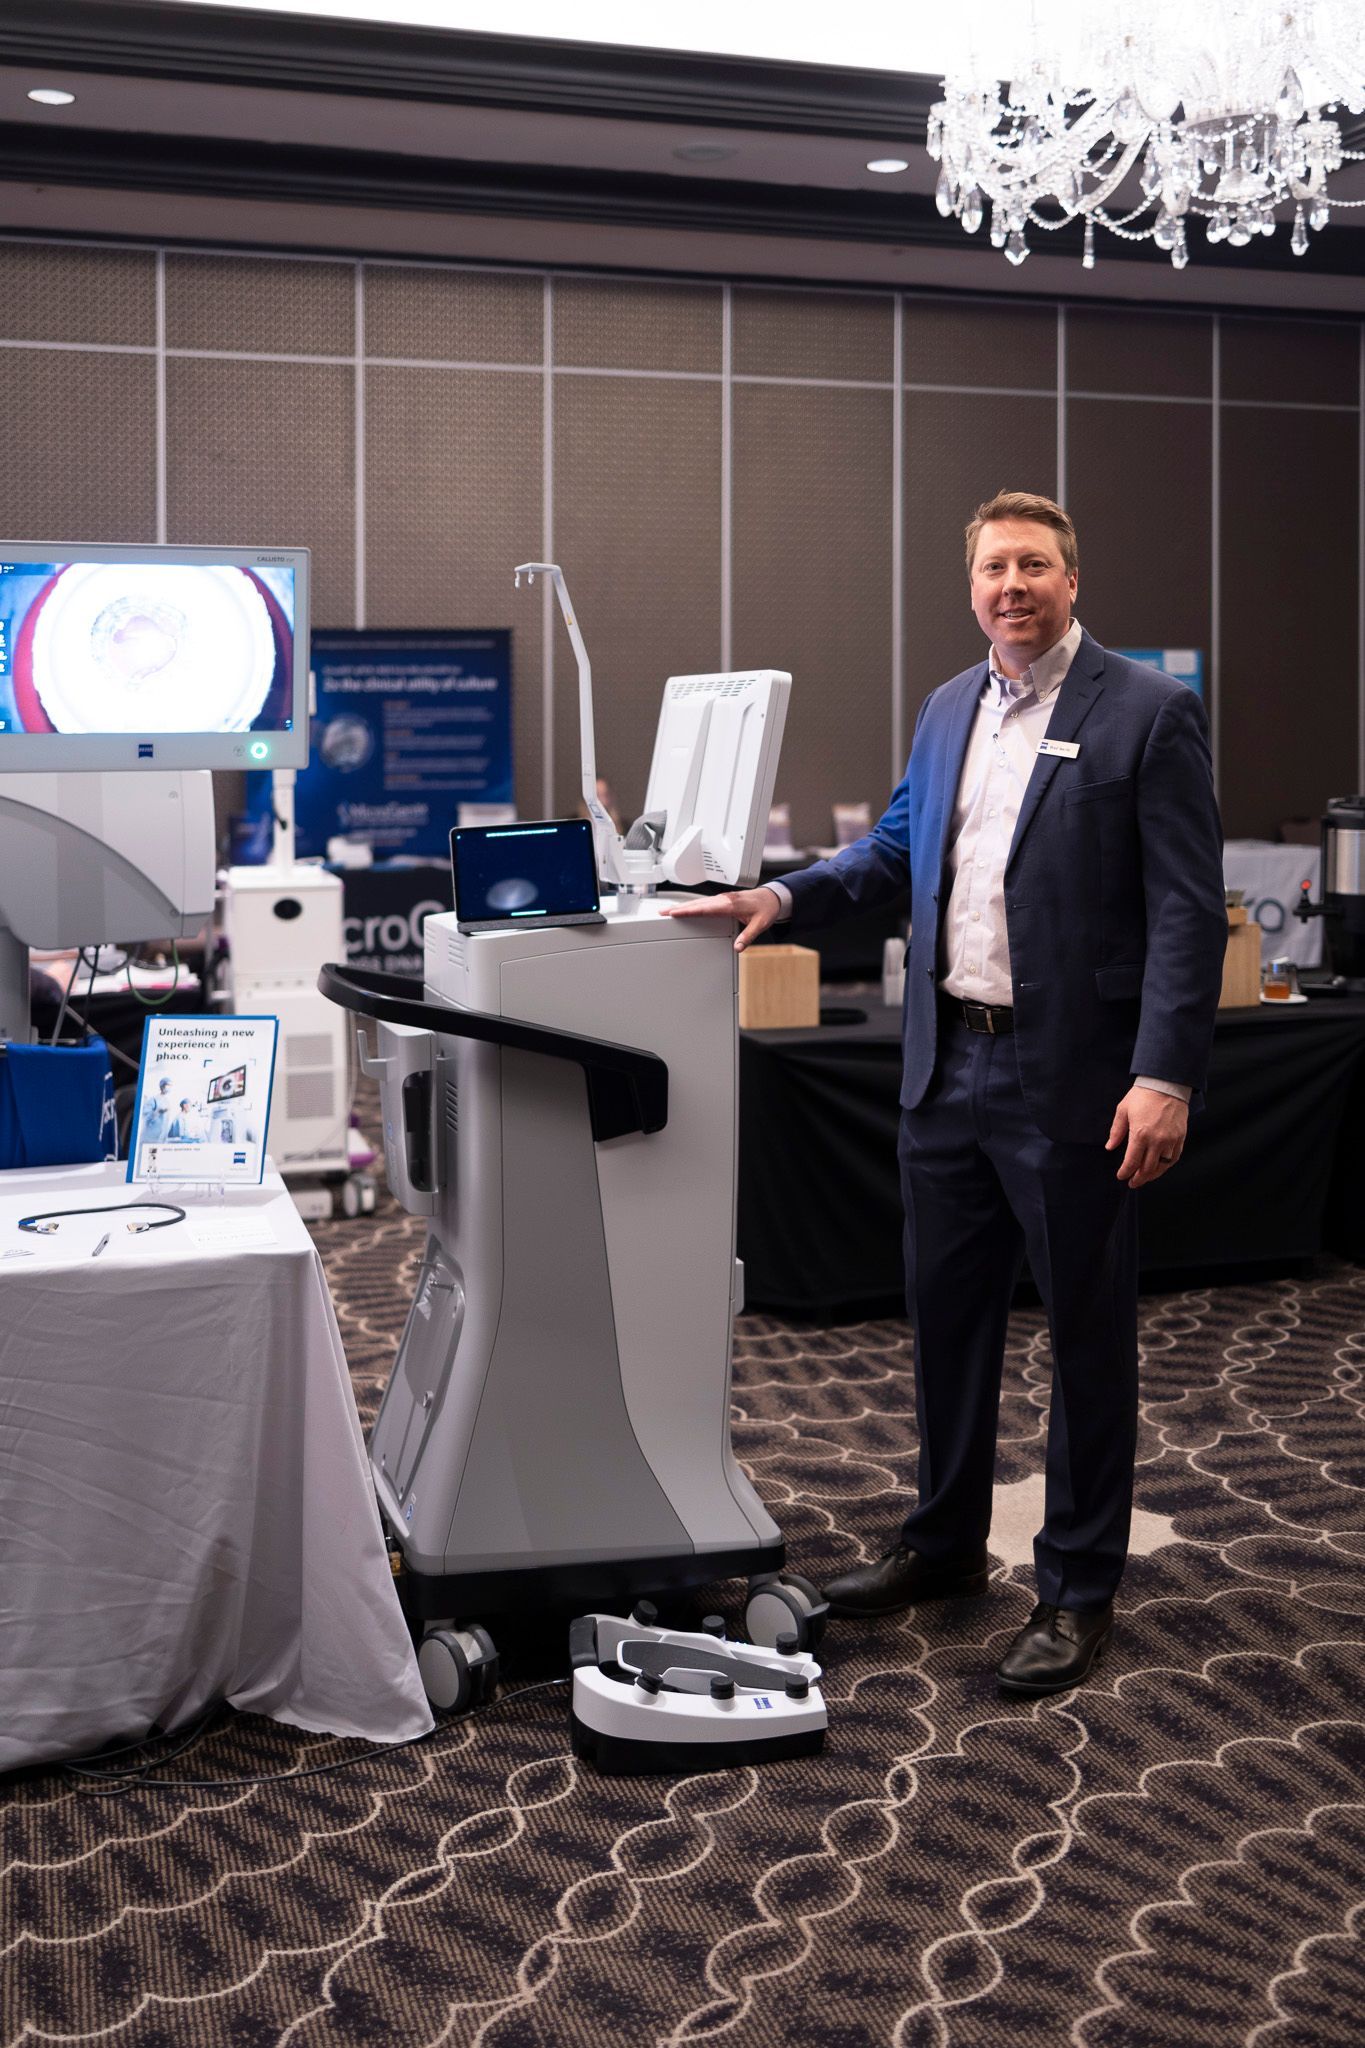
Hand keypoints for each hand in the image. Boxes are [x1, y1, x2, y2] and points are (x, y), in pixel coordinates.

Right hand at [658, 887, 780, 951]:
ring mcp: (723, 899)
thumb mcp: (759, 924)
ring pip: (699, 902)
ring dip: (683, 906)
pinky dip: (693, 905)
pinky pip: (704, 902)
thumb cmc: (766, 909)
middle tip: (662, 912)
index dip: (688, 911)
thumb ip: (748, 936)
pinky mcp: (723, 900)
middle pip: (697, 904)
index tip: (675, 913)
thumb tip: (738, 948)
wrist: (772, 897)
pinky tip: (686, 909)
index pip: (705, 908)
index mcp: (730, 905)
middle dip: (679, 908)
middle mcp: (724, 900)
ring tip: (669, 911)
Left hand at [1106, 1085, 1188, 1187]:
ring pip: (1162, 1166)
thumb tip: (1110, 1147)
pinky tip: (1160, 1167)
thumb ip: (1116, 1131)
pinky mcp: (1180, 1137)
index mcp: (1140, 1134)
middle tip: (1132, 1183)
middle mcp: (1157, 1141)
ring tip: (1145, 1178)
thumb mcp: (1123, 1111)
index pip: (1131, 1162)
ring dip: (1152, 1175)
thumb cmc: (1142, 1096)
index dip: (1125, 1172)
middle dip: (1138, 1179)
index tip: (1121, 1176)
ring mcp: (1170, 1140)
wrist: (1166, 1084)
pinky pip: (1174, 1158)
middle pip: (1147, 1169)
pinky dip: (1166, 1165)